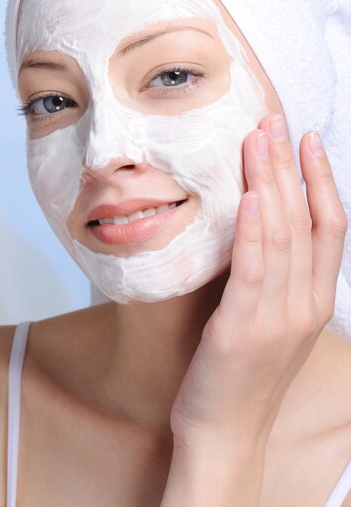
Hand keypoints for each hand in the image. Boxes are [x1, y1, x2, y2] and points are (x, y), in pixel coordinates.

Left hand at [169, 113, 347, 452]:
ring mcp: (277, 318)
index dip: (323, 180)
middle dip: (291, 166)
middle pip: (305, 221)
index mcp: (315, 302)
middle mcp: (305, 305)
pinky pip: (254, 270)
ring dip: (272, 183)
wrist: (225, 433)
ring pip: (282, 236)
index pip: (331, 228)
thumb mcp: (273, 322)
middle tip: (276, 121)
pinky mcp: (241, 329)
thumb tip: (263, 225)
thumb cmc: (243, 375)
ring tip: (260, 140)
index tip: (308, 141)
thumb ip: (277, 278)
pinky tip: (252, 196)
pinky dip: (255, 230)